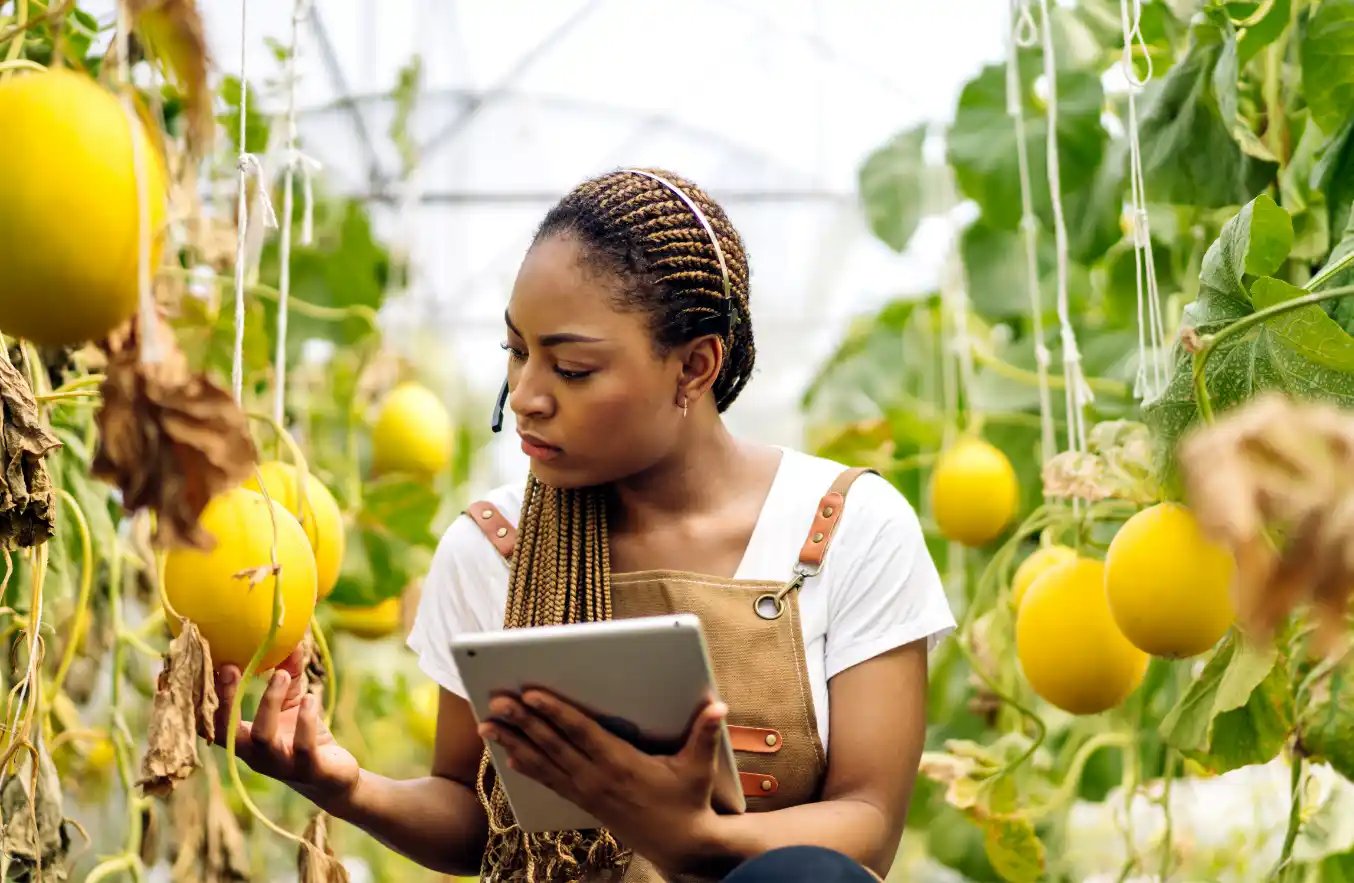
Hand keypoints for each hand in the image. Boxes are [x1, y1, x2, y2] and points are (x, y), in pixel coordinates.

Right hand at [208, 647, 360, 809]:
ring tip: (280, 674)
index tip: (195, 668)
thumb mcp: (292, 703)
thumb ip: (289, 673)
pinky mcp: (308, 769)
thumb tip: (291, 637)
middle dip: (226, 699)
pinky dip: (304, 720)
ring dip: (269, 702)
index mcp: (244, 738)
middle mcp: (255, 754)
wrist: (334, 777)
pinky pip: (302, 746)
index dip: (199, 699)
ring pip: (263, 737)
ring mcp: (280, 764)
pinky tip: (310, 698)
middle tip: (231, 666)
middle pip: (227, 730)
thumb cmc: (304, 737)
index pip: (212, 720)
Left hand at [479, 689, 728, 874]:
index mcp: (621, 764)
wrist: (679, 846)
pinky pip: (549, 781)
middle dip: (522, 721)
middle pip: (553, 744)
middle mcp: (597, 778)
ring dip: (514, 742)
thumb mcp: (699, 768)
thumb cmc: (688, 802)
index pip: (581, 733)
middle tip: (496, 701)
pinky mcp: (584, 802)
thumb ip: (704, 735)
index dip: (555, 713)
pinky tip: (509, 753)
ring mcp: (587, 792)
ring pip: (543, 762)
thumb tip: (718, 707)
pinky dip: (526, 765)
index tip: (531, 695)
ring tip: (487, 725)